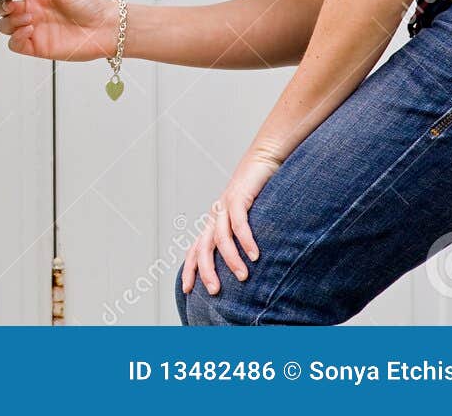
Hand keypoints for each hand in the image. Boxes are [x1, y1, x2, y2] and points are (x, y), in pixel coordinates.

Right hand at [0, 0, 117, 61]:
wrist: (106, 27)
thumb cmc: (90, 4)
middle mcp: (32, 11)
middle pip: (3, 8)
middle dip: (3, 6)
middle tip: (13, 4)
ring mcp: (33, 29)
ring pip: (5, 26)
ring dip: (11, 21)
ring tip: (29, 18)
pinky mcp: (37, 46)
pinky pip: (14, 44)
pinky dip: (16, 37)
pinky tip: (29, 29)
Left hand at [181, 150, 281, 294]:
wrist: (263, 159)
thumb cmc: (258, 192)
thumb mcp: (248, 218)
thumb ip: (244, 237)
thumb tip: (251, 264)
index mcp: (215, 222)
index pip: (196, 249)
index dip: (190, 269)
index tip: (188, 290)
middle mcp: (216, 215)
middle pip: (203, 247)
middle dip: (206, 270)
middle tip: (215, 291)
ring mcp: (225, 206)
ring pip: (220, 237)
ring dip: (231, 259)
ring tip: (243, 276)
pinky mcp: (239, 197)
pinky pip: (239, 222)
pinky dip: (245, 239)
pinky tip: (254, 255)